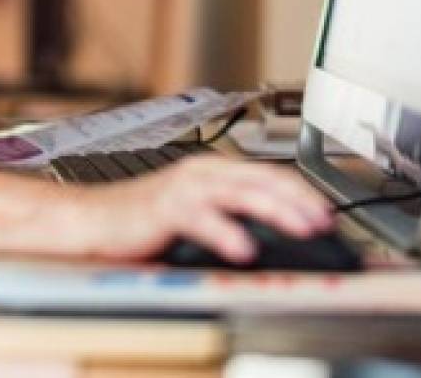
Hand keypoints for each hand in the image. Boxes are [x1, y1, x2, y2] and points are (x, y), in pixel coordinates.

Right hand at [81, 155, 332, 262]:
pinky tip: (244, 249)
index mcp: (211, 172)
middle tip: (325, 221)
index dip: (301, 192)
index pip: (267, 175)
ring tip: (302, 227)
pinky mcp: (165, 208)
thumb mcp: (194, 216)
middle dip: (298, 200)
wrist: (92, 219)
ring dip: (276, 209)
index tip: (328, 213)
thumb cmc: (141, 221)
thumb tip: (272, 240)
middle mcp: (201, 174)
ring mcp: (183, 189)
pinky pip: (202, 218)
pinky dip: (226, 233)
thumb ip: (228, 219)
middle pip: (260, 179)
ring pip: (239, 192)